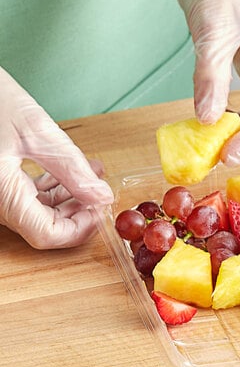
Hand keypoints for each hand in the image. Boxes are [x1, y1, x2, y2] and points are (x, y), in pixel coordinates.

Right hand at [0, 67, 113, 248]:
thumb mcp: (36, 132)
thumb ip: (72, 169)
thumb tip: (102, 196)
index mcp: (2, 194)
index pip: (47, 234)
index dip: (81, 228)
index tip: (102, 211)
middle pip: (44, 225)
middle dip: (79, 210)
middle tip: (102, 191)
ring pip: (37, 210)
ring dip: (69, 196)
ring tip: (93, 174)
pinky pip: (26, 194)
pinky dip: (52, 186)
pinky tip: (71, 169)